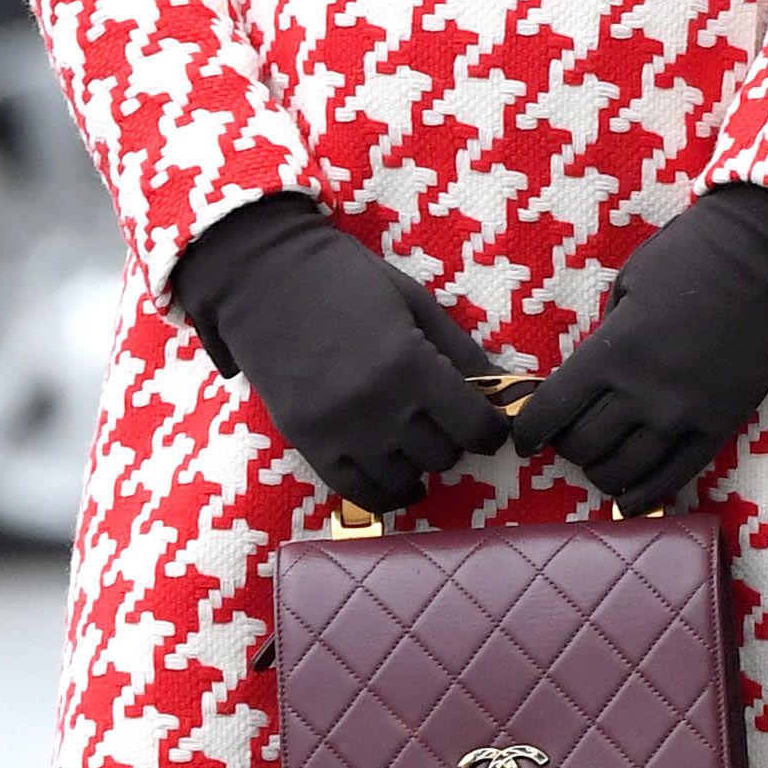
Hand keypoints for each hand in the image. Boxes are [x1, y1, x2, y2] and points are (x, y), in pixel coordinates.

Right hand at [171, 193, 506, 514]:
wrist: (263, 276)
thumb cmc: (345, 279)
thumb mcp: (414, 301)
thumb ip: (459, 349)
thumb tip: (504, 387)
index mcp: (410, 363)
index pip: (474, 427)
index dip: (491, 429)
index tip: (488, 422)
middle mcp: (378, 406)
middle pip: (442, 455)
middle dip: (453, 440)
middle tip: (445, 420)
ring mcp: (339, 430)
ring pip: (403, 479)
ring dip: (418, 464)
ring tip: (416, 441)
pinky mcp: (306, 443)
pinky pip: (356, 492)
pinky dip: (383, 492)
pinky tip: (396, 480)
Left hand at [512, 183, 767, 513]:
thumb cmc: (691, 255)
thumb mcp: (628, 284)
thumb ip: (604, 338)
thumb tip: (587, 381)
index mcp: (611, 351)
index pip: (551, 412)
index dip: (530, 431)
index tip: (526, 437)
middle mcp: (642, 392)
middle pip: (582, 447)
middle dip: (566, 447)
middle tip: (570, 435)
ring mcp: (683, 415)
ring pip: (622, 471)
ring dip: (600, 471)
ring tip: (600, 459)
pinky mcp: (720, 426)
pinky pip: (673, 478)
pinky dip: (642, 495)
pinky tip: (627, 498)